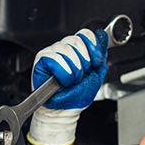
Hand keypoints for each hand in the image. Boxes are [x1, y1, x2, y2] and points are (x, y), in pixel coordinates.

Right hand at [27, 29, 108, 144]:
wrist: (66, 110)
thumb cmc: (77, 95)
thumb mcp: (96, 72)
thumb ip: (100, 53)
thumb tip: (102, 36)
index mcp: (76, 48)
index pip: (85, 34)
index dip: (93, 47)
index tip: (95, 63)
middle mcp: (63, 47)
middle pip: (76, 40)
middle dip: (84, 62)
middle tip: (80, 75)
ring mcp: (51, 52)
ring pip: (66, 50)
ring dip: (73, 70)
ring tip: (71, 80)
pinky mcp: (41, 60)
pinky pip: (55, 58)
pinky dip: (63, 72)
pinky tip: (63, 80)